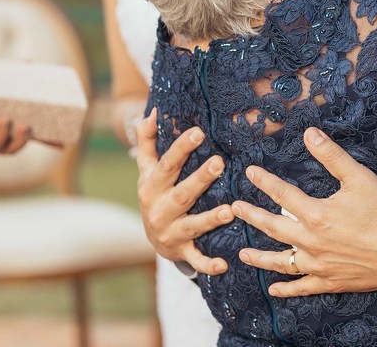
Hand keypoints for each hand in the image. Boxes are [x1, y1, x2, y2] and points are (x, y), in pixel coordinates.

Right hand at [134, 110, 233, 274]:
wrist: (150, 238)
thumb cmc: (154, 193)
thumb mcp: (147, 168)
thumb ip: (148, 139)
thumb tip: (154, 111)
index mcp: (151, 186)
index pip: (166, 165)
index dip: (181, 148)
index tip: (199, 132)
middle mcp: (159, 210)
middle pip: (181, 194)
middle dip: (200, 180)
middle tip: (219, 163)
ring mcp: (170, 233)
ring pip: (191, 226)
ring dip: (210, 219)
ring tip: (230, 210)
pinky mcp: (181, 252)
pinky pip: (195, 260)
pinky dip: (208, 264)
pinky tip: (224, 263)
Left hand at [233, 127, 376, 295]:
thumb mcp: (360, 177)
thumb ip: (331, 155)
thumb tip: (309, 132)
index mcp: (316, 214)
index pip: (281, 193)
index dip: (264, 181)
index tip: (249, 172)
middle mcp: (312, 241)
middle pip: (273, 227)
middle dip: (252, 216)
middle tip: (234, 209)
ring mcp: (320, 264)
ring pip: (281, 261)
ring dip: (260, 257)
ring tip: (242, 254)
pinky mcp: (331, 281)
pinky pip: (303, 287)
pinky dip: (287, 288)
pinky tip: (274, 289)